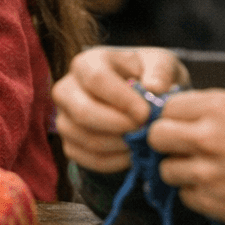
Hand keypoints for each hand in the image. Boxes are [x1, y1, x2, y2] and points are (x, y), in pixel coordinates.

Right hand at [51, 46, 187, 172]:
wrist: (138, 98)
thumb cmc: (147, 76)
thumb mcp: (159, 64)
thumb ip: (160, 71)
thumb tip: (155, 87)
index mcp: (87, 63)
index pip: (96, 79)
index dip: (121, 99)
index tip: (146, 113)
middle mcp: (67, 89)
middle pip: (83, 111)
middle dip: (118, 126)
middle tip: (144, 131)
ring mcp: (64, 117)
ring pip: (84, 137)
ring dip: (118, 145)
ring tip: (141, 142)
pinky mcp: (69, 142)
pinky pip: (86, 158)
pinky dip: (113, 161)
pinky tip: (132, 154)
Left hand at [149, 90, 224, 224]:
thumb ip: (219, 105)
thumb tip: (189, 109)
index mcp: (219, 108)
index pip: (167, 107)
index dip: (173, 116)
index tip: (182, 123)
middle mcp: (207, 139)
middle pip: (156, 137)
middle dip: (166, 141)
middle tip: (184, 147)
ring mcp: (208, 174)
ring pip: (166, 170)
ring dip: (180, 170)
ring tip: (206, 170)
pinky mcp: (214, 204)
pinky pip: (185, 196)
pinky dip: (196, 193)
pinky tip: (219, 188)